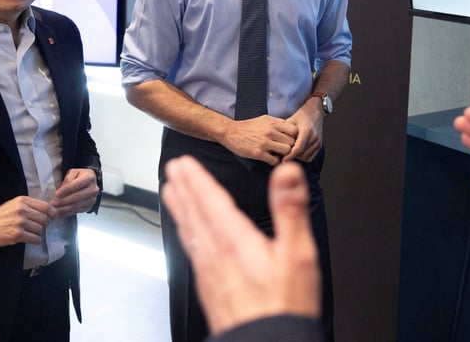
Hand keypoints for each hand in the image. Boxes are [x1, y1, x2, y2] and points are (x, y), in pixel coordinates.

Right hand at [0, 196, 57, 246]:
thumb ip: (28, 206)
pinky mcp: (17, 234)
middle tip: (38, 227)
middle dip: (44, 224)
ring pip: (40, 229)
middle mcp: (22, 210)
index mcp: (22, 201)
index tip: (53, 217)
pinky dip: (36, 240)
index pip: (46, 206)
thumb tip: (45, 210)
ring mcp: (20, 222)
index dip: (52, 213)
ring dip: (39, 233)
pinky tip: (31, 240)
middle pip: (45, 218)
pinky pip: (35, 238)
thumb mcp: (13, 204)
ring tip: (32, 234)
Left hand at [50, 168, 100, 217]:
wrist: (88, 183)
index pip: (77, 184)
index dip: (66, 190)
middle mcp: (93, 189)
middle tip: (52, 203)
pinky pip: (76, 211)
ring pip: (76, 206)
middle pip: (77, 197)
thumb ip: (68, 179)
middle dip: (63, 201)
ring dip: (63, 209)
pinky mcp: (89, 207)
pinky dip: (66, 213)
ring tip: (53, 210)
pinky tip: (59, 213)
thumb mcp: (73, 172)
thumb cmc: (80, 176)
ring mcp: (92, 199)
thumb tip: (62, 189)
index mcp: (90, 178)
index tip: (56, 194)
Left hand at [161, 156, 320, 334]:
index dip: (197, 180)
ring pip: (190, 233)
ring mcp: (210, 274)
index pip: (211, 202)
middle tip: (172, 170)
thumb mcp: (298, 253)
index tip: (184, 163)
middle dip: (184, 190)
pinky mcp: (210, 289)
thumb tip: (287, 173)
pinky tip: (189, 237)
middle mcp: (217, 256)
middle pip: (195, 214)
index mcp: (236, 241)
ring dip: (180, 210)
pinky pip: (193, 252)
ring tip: (171, 195)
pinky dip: (187, 234)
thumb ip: (291, 210)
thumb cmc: (285, 305)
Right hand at [223, 115, 298, 164]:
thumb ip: (278, 123)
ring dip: (284, 154)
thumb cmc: (248, 126)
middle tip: (286, 150)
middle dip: (291, 147)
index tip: (290, 140)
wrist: (231, 132)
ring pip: (286, 151)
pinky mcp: (258, 153)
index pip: (294, 130)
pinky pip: (275, 160)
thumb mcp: (264, 119)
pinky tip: (271, 159)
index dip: (294, 136)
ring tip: (279, 154)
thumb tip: (291, 129)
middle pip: (292, 141)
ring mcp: (264, 143)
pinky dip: (275, 161)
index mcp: (273, 123)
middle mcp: (270, 132)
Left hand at [283, 102, 323, 162]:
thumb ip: (284, 132)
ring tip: (291, 153)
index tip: (283, 160)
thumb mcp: (290, 121)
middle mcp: (313, 137)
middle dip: (292, 157)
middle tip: (284, 156)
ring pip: (306, 157)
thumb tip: (275, 144)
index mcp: (306, 131)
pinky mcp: (319, 145)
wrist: (314, 112)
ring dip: (298, 157)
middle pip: (301, 154)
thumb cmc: (301, 116)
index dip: (290, 156)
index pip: (298, 148)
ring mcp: (317, 141)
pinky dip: (303, 157)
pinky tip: (298, 152)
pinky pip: (310, 157)